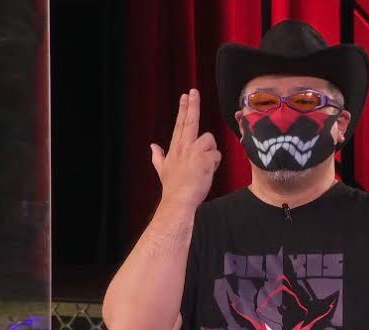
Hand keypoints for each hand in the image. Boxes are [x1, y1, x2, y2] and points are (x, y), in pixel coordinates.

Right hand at [151, 89, 220, 208]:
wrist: (179, 199)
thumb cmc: (173, 187)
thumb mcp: (162, 169)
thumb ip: (157, 156)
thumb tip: (152, 146)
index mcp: (175, 148)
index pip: (180, 124)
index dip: (183, 109)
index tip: (185, 95)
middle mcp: (184, 146)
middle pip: (191, 121)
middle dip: (192, 105)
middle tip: (194, 91)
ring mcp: (195, 151)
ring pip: (210, 141)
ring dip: (210, 152)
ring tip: (203, 166)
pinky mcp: (206, 159)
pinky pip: (217, 155)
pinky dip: (215, 164)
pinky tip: (207, 172)